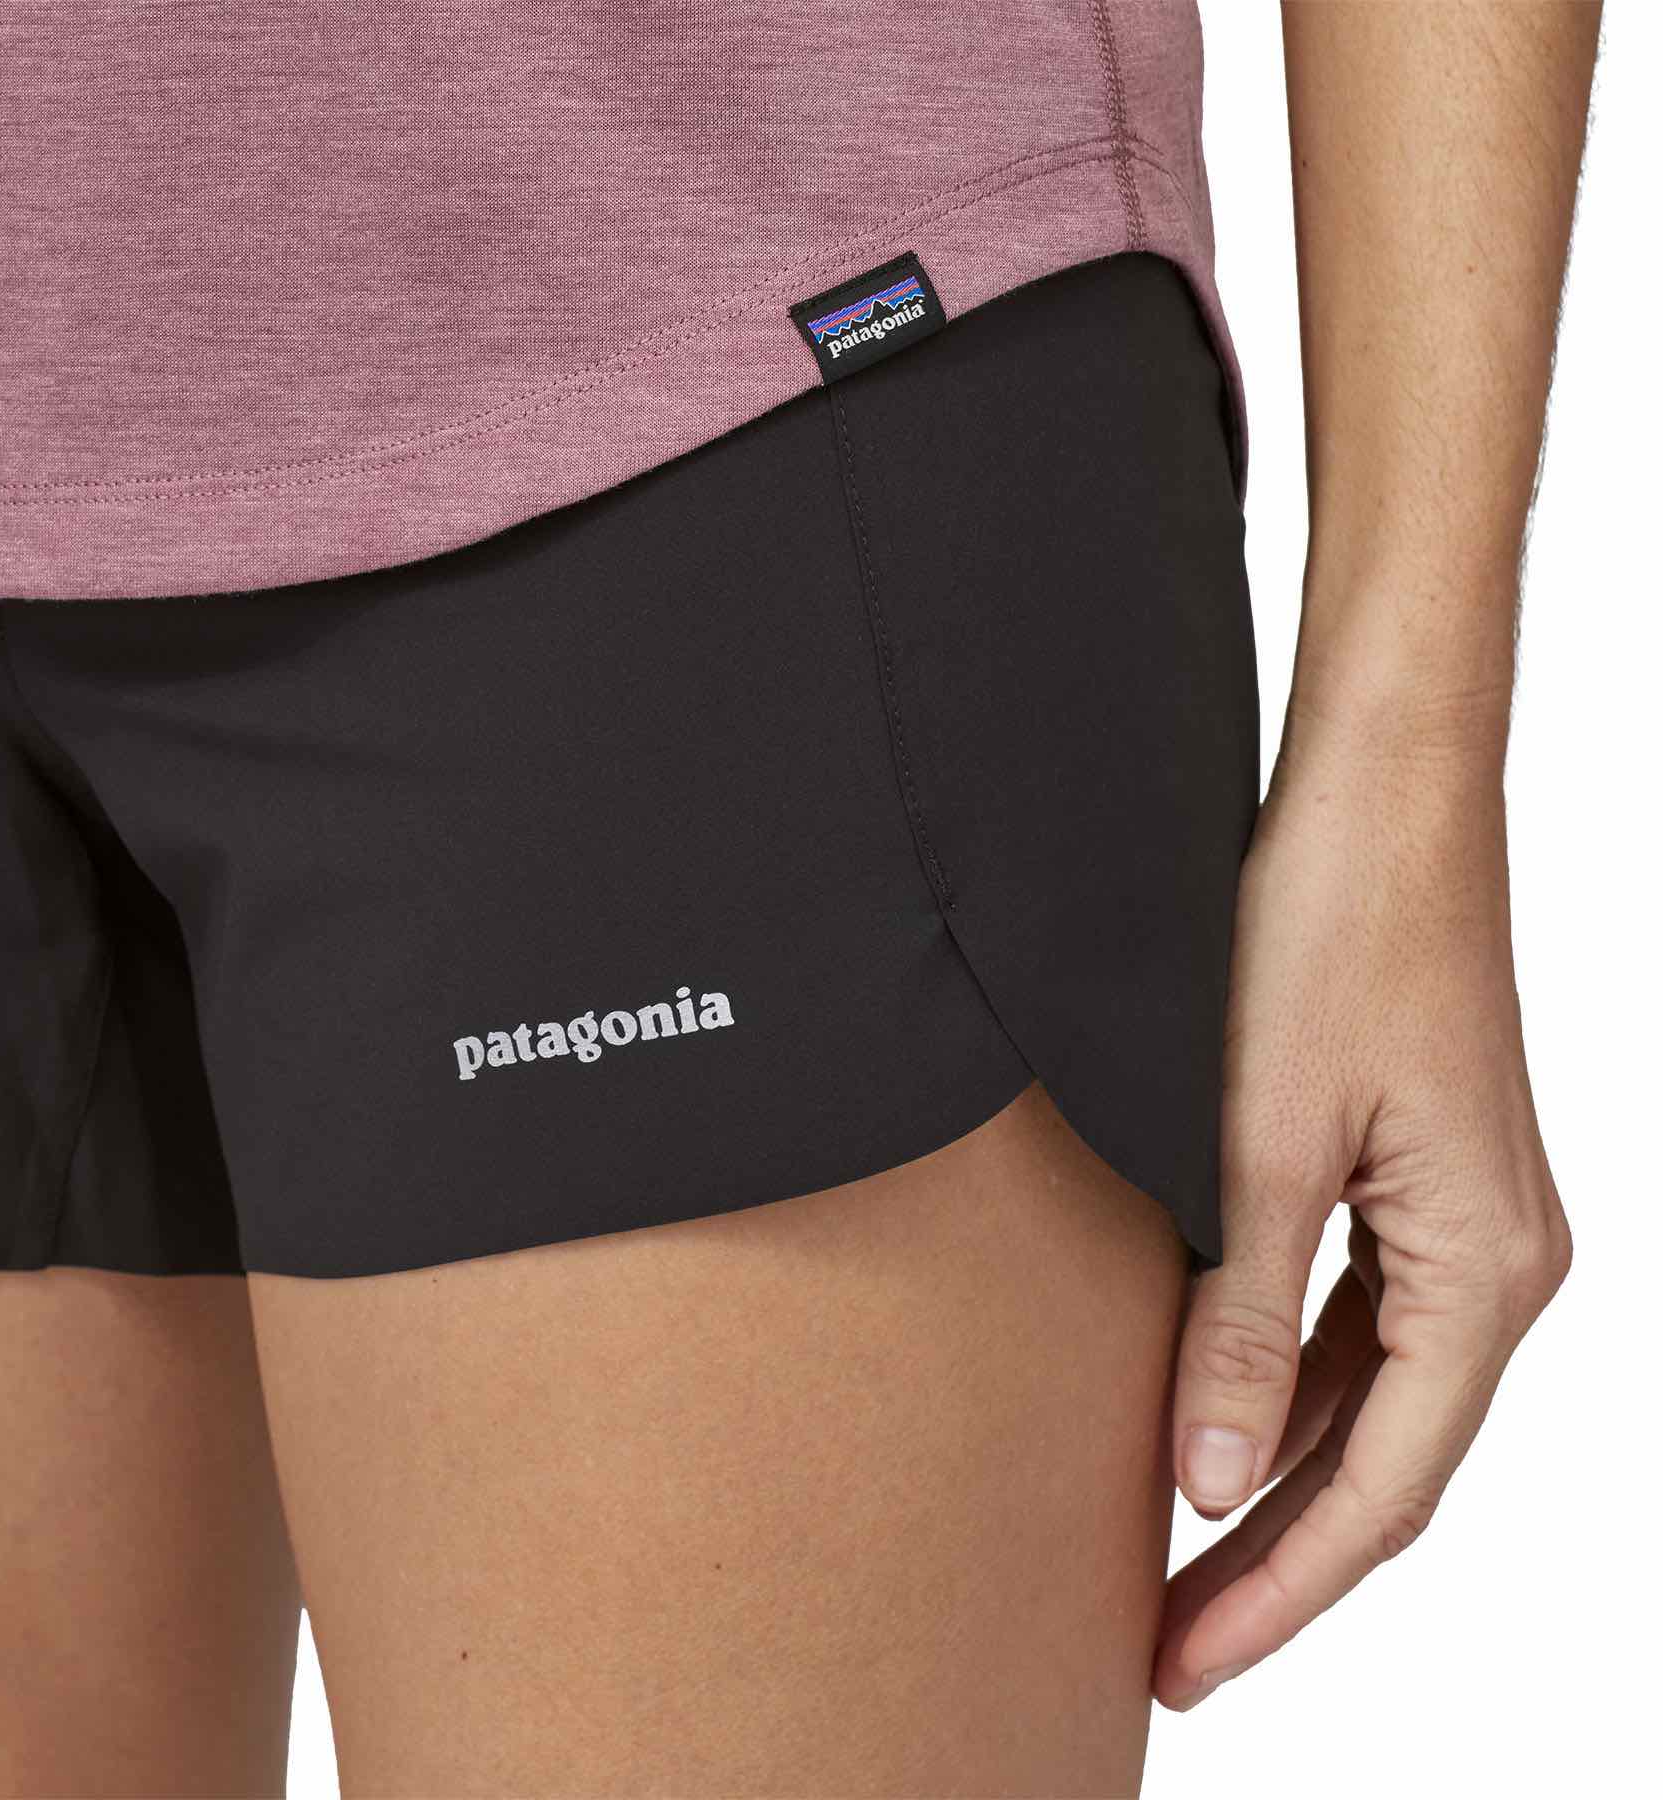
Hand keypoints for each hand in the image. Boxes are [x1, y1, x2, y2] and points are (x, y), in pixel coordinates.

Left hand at [1152, 720, 1570, 1709]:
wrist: (1379, 799)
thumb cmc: (1331, 941)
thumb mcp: (1261, 1147)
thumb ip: (1240, 1322)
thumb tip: (1208, 1484)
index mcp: (1485, 1275)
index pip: (1379, 1490)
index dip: (1279, 1590)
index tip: (1184, 1663)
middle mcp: (1498, 1266)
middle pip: (1380, 1460)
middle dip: (1272, 1556)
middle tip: (1165, 1645)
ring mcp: (1461, 1223)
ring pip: (1364, 1397)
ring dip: (1272, 1474)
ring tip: (1172, 1556)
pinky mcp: (1416, 1180)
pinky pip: (1354, 1320)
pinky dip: (1281, 1380)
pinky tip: (1208, 1414)